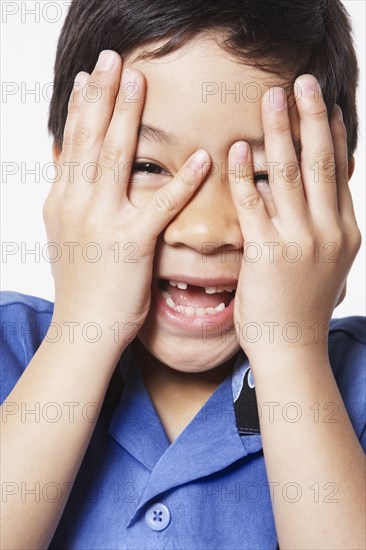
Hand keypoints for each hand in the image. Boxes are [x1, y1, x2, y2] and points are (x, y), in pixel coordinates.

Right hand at [43, 50, 208, 338]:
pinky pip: (160, 204)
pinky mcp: (130, 243)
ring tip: (139, 82)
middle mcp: (76, 204)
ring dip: (126, 116)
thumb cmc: (82, 286)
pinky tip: (201, 157)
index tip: (89, 77)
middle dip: (100, 95)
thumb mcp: (67, 238)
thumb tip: (75, 174)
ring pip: (114, 158)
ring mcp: (101, 221)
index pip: (71, 144)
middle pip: (89, 139)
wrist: (83, 329)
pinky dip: (181, 180)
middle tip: (112, 60)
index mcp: (62, 201)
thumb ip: (73, 202)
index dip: (80, 107)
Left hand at [228, 74, 360, 359]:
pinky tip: (237, 150)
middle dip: (311, 118)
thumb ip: (322, 228)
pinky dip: (246, 175)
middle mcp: (328, 230)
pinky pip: (255, 205)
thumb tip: (317, 199)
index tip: (325, 103)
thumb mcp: (325, 264)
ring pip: (290, 175)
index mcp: (345, 230)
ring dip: (279, 132)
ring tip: (271, 98)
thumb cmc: (301, 307)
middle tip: (301, 82)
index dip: (333, 133)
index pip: (340, 171)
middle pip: (321, 162)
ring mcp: (301, 241)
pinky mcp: (268, 253)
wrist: (292, 349)